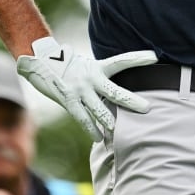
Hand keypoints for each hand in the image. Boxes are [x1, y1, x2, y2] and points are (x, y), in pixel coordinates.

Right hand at [16, 36, 157, 140]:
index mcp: (97, 67)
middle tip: (148, 108)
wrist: (38, 60)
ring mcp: (79, 90)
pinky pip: (82, 118)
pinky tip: (99, 138)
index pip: (121, 61)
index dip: (138, 58)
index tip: (155, 56)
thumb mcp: (84, 65)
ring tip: (120, 130)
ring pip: (99, 109)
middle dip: (131, 101)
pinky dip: (91, 129)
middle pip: (114, 91)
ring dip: (110, 121)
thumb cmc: (65, 65)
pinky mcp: (67, 100)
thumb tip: (115, 93)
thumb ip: (98, 77)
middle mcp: (90, 78)